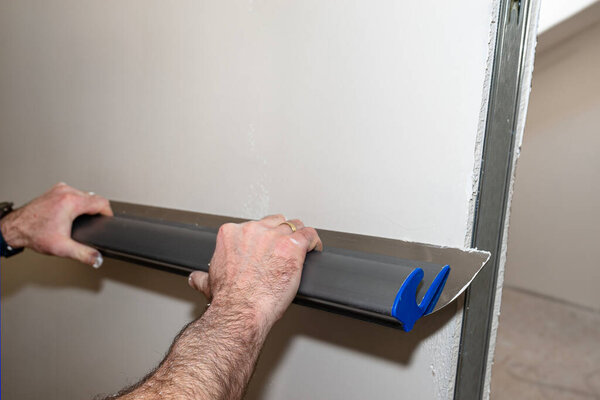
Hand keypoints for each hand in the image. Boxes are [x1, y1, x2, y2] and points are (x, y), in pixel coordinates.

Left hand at [0, 182, 112, 266]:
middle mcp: (66, 192)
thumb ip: (83, 254)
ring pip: (83, 194)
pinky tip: (71, 212)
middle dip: (95, 210)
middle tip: (93, 222)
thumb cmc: (34, 234)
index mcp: (71, 202)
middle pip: (93, 197)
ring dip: (85, 205)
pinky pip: (73, 192)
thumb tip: (97, 258)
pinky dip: (75, 201)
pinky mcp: (54, 190)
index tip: (107, 219)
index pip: (101, 202)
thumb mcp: (62, 248)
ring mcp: (59, 189)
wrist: (16, 228)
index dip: (108, 212)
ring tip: (82, 218)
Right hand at [188, 215, 321, 329]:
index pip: (254, 226)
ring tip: (302, 249)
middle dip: (279, 234)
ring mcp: (273, 236)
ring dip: (297, 236)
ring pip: (293, 225)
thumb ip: (203, 277)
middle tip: (283, 250)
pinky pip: (309, 234)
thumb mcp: (209, 284)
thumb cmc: (229, 299)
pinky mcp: (293, 245)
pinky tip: (314, 249)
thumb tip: (196, 278)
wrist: (241, 311)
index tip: (265, 249)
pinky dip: (314, 241)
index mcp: (231, 234)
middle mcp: (252, 230)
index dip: (263, 237)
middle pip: (274, 222)